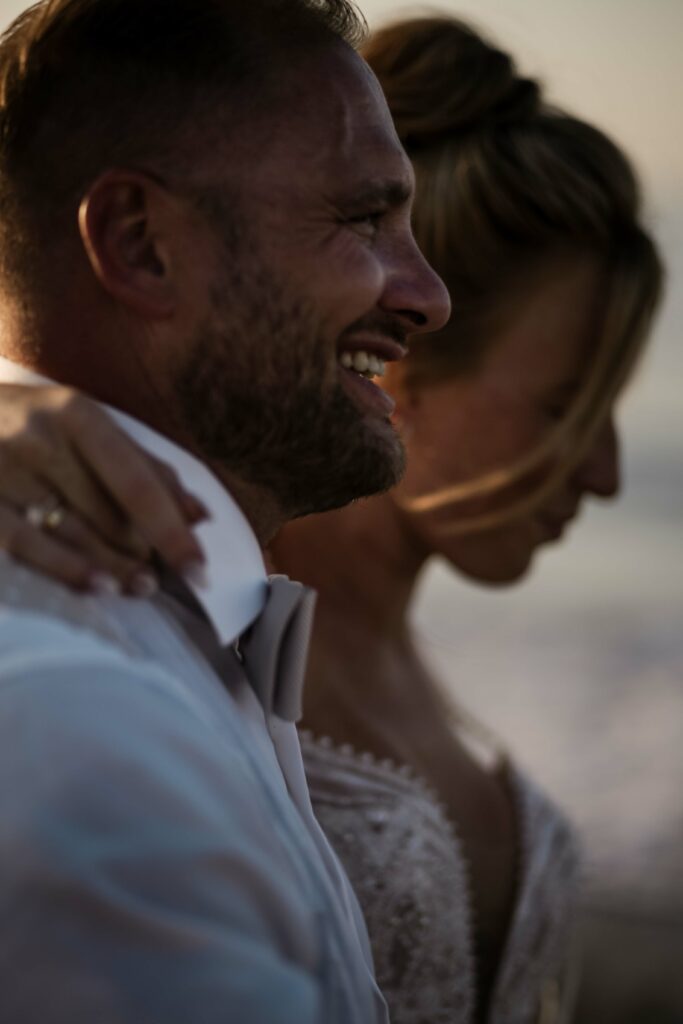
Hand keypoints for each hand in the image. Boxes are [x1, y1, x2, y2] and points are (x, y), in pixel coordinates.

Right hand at [0, 385, 207, 593]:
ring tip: (141, 587)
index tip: (199, 569)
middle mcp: (38, 439)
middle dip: (143, 550)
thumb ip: (144, 467)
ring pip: (73, 534)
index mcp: (76, 415)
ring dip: (115, 567)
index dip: (171, 531)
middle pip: (108, 513)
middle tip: (161, 574)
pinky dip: (67, 570)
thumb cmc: (31, 423)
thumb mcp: (85, 425)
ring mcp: (2, 471)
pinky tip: (98, 587)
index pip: (137, 483)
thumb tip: (199, 515)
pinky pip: (27, 545)